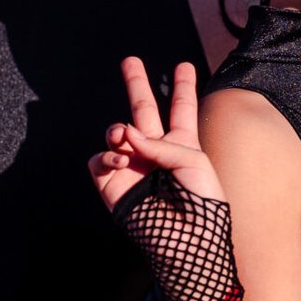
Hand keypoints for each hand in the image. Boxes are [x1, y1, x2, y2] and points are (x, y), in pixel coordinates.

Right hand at [89, 59, 228, 212]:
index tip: (184, 65)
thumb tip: (125, 135)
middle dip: (137, 84)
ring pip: (115, 133)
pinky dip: (106, 156)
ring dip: (117, 129)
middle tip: (130, 60)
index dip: (183, 87)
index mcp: (182, 146)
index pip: (182, 110)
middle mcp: (155, 153)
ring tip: (124, 136)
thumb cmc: (201, 202)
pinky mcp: (112, 186)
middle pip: (144, 110)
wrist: (188, 240)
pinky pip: (99, 161)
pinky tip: (121, 161)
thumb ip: (161, 142)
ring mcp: (132, 168)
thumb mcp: (193, 161)